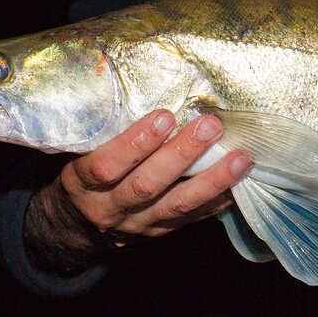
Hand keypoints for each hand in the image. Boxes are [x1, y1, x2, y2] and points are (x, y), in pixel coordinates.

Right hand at [24, 109, 252, 272]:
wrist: (78, 225)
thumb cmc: (83, 174)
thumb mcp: (78, 153)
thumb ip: (103, 130)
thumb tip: (142, 85)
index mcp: (82, 184)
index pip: (106, 167)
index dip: (135, 143)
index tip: (164, 116)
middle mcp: (109, 208)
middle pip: (147, 185)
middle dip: (182, 154)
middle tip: (210, 126)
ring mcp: (137, 224)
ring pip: (177, 205)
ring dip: (211, 180)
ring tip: (240, 158)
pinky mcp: (160, 231)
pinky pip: (192, 218)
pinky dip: (217, 200)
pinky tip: (239, 182)